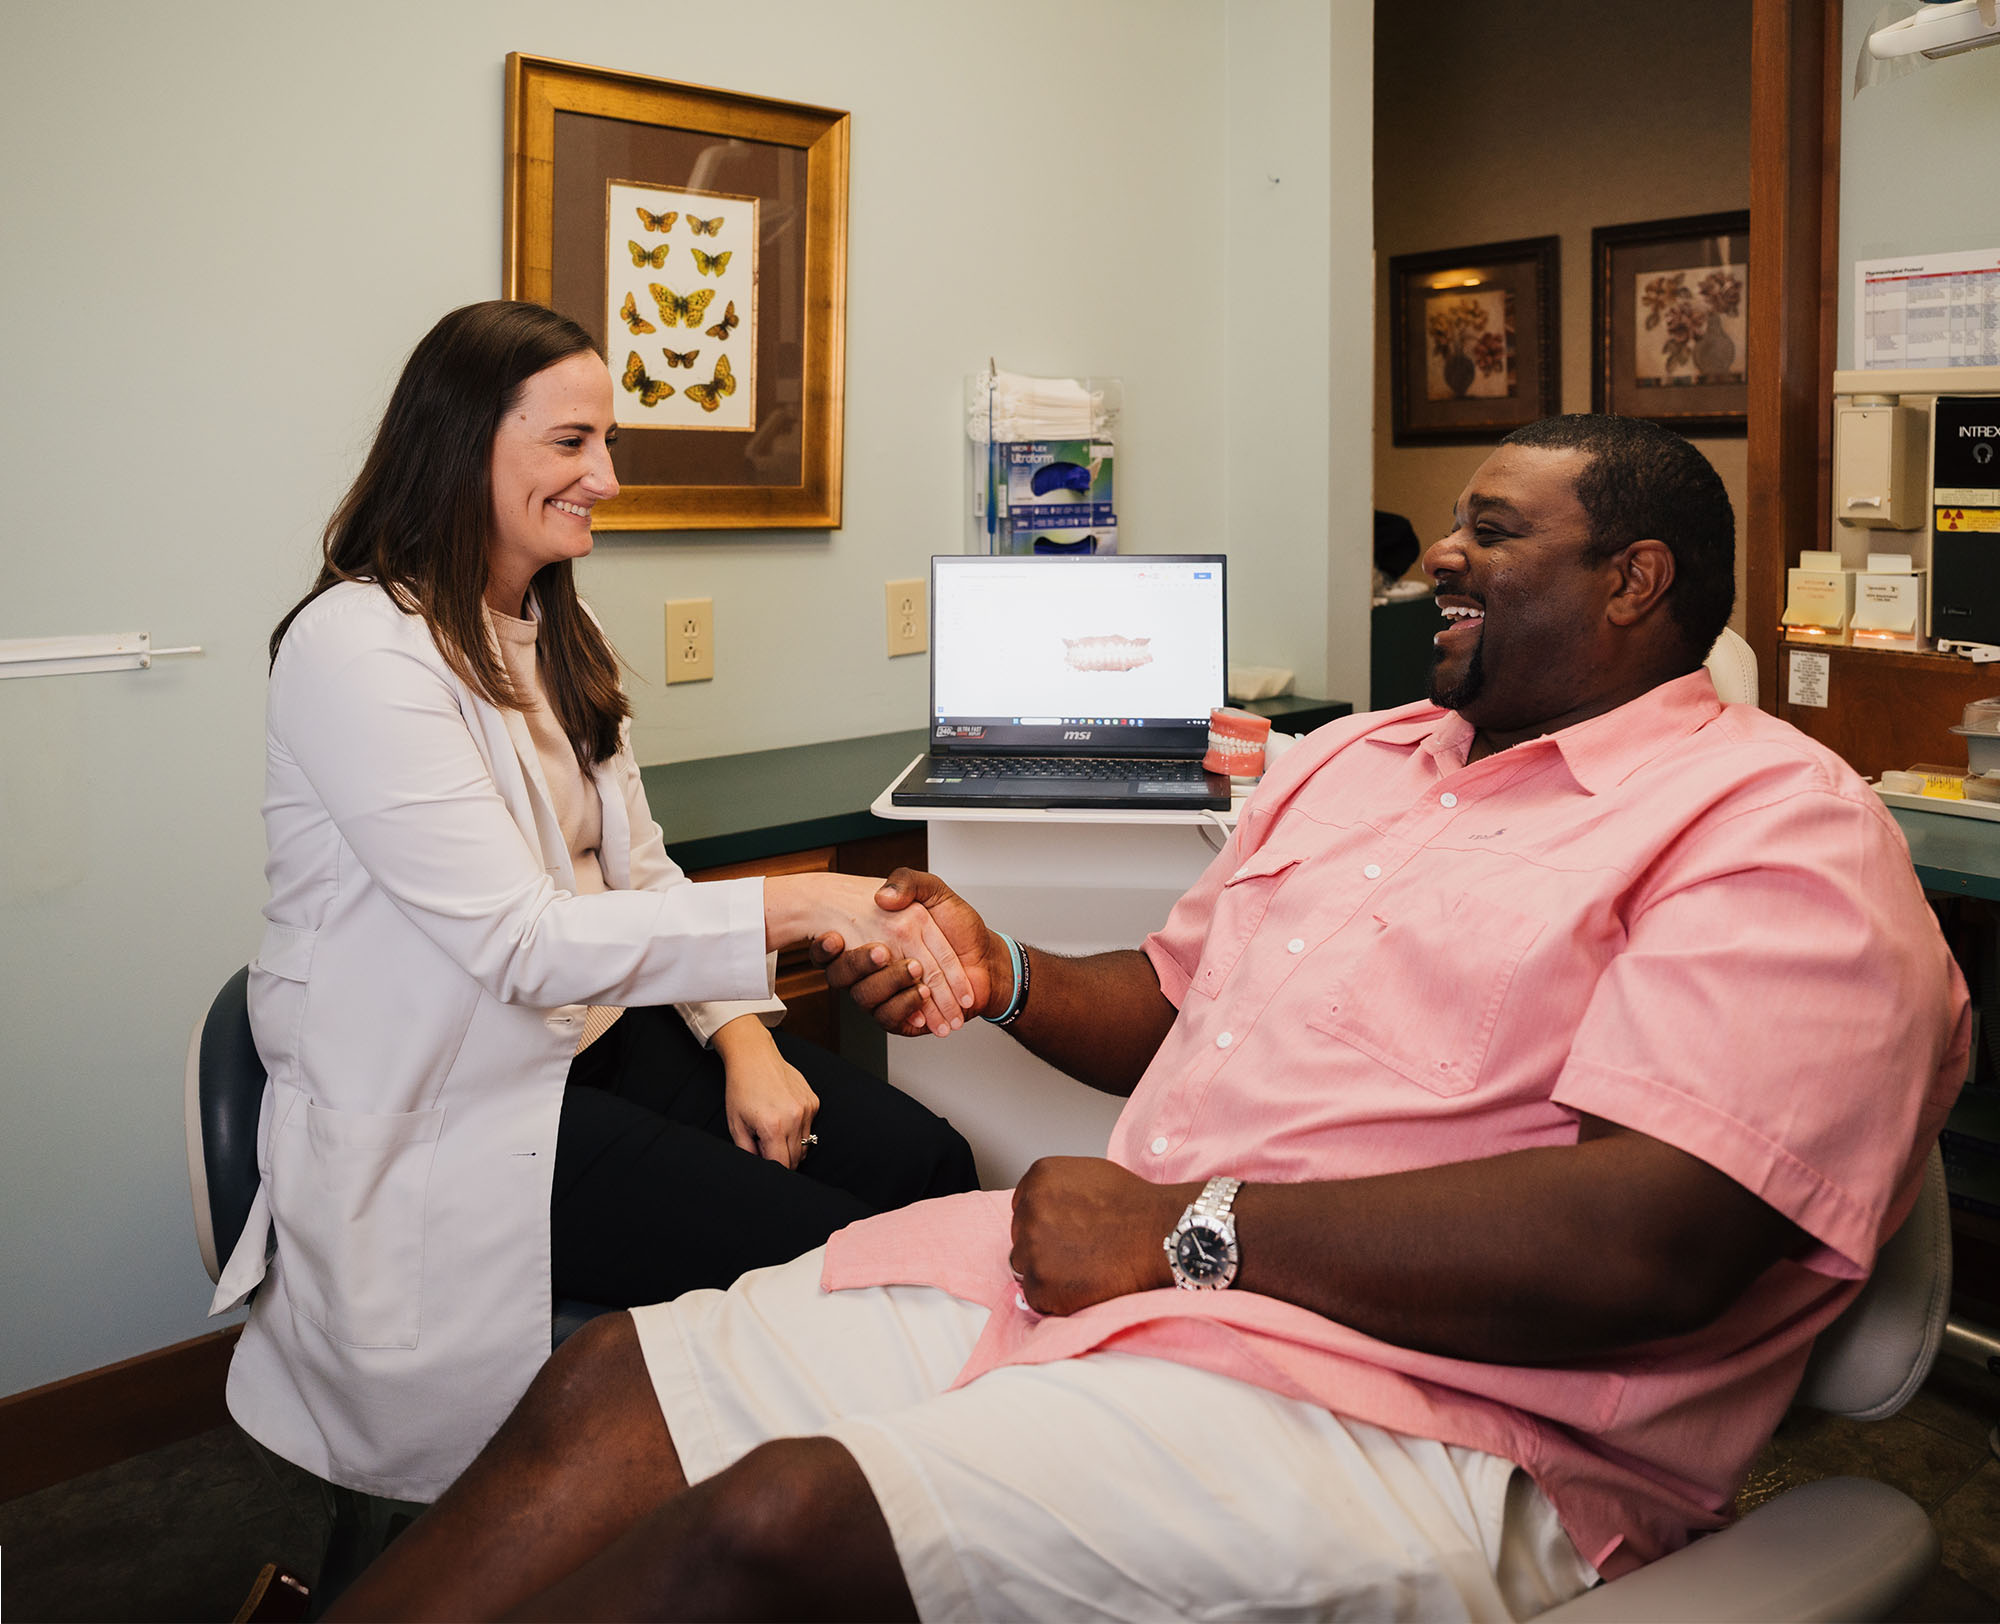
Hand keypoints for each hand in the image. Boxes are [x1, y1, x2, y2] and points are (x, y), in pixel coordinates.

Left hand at [714, 1018, 817, 1168]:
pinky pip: (809, 1127)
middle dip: (782, 1159)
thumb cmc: (741, 1089)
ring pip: (805, 1145)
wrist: (754, 1057)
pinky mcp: (813, 1101)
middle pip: (796, 1159)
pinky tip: (783, 1114)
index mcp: (774, 1127)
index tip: (763, 1161)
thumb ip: (747, 1151)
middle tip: (765, 1145)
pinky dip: (798, 1129)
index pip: (782, 1165)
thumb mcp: (735, 1124)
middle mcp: (795, 1118)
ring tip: (774, 1129)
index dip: (772, 1168)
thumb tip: (759, 1167)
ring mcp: (807, 1109)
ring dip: (791, 1145)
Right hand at [768, 872, 974, 1031]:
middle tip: (881, 953)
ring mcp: (887, 992)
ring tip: (916, 973)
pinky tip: (923, 996)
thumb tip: (882, 896)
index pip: (842, 945)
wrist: (989, 959)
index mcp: (877, 936)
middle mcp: (877, 966)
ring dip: (891, 984)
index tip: (832, 939)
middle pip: (848, 973)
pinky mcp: (900, 1015)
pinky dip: (907, 1006)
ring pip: (867, 997)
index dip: (828, 947)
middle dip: (860, 965)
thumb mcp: (936, 892)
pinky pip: (889, 1018)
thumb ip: (909, 882)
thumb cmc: (962, 927)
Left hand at [1008, 1157, 1191, 1315]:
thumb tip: (1039, 1208)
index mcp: (1038, 1179)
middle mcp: (1029, 1212)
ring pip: (1026, 1267)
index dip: (1046, 1222)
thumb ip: (1054, 1189)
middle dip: (1044, 1245)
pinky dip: (1055, 1297)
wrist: (1159, 1234)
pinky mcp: (1040, 1285)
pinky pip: (1036, 1296)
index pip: (1023, 1206)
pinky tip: (1082, 1285)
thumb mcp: (1086, 1173)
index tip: (1066, 1230)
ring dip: (1047, 1271)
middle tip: (1079, 1251)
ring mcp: (1032, 1249)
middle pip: (1022, 1237)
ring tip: (1083, 1268)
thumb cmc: (1134, 1205)